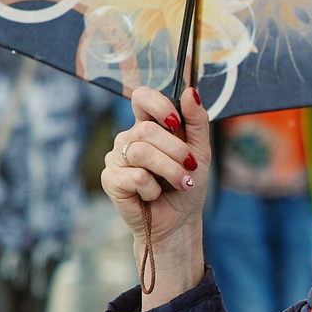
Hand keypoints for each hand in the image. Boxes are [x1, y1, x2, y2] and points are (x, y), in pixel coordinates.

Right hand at [102, 85, 212, 303]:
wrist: (179, 221)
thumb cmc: (187, 185)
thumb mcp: (200, 150)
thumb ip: (197, 120)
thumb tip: (191, 91)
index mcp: (148, 126)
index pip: (142, 97)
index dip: (158, 104)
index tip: (176, 122)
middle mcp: (129, 139)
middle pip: (147, 129)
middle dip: (176, 151)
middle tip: (190, 169)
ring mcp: (117, 158)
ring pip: (141, 152)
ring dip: (169, 170)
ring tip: (181, 183)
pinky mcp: (111, 180)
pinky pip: (135, 176)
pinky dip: (152, 189)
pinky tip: (153, 196)